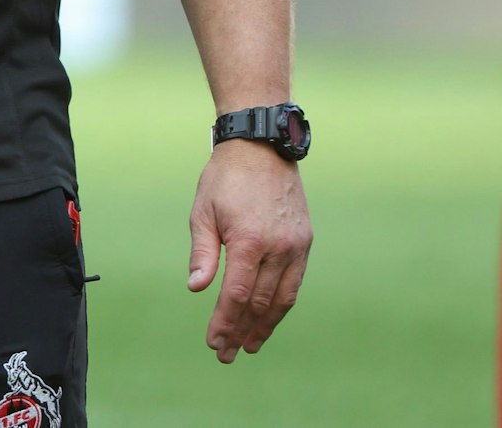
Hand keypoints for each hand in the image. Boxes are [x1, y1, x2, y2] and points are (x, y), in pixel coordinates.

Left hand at [187, 139, 312, 361]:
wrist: (262, 148)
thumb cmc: (225, 179)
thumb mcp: (204, 211)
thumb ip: (203, 253)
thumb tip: (197, 289)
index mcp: (249, 241)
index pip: (236, 295)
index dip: (225, 322)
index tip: (214, 342)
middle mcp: (278, 248)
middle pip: (259, 303)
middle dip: (241, 331)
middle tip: (227, 353)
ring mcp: (296, 246)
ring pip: (281, 299)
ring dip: (265, 326)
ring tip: (249, 345)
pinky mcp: (305, 242)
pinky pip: (294, 282)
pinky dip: (281, 304)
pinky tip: (269, 317)